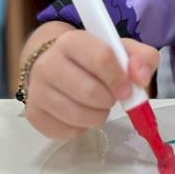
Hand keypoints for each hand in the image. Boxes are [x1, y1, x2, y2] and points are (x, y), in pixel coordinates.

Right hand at [25, 31, 159, 140]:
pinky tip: (82, 116)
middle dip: (109, 100)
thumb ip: (142, 57)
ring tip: (99, 107)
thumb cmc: (94, 58)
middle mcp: (47, 63)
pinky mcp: (33, 113)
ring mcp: (37, 90)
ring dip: (98, 116)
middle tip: (111, 97)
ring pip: (77, 115)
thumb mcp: (121, 49)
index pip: (100, 58)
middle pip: (89, 91)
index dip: (119, 78)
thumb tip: (140, 78)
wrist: (56, 63)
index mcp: (72, 41)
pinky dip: (82, 129)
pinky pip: (65, 131)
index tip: (127, 89)